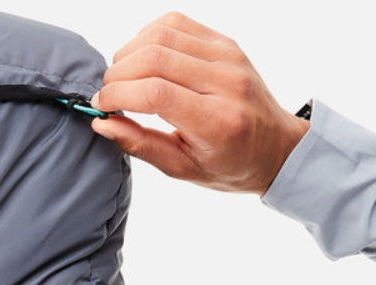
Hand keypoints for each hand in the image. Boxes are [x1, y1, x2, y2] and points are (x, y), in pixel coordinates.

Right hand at [90, 11, 309, 195]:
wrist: (274, 147)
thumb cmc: (227, 165)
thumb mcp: (182, 169)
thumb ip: (141, 144)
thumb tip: (102, 122)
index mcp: (216, 122)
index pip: (156, 93)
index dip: (118, 95)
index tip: (101, 107)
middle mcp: (226, 82)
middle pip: (154, 58)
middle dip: (117, 74)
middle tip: (108, 95)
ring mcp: (228, 56)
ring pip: (162, 34)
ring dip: (129, 54)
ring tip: (121, 79)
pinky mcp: (225, 42)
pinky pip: (175, 24)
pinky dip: (147, 38)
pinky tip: (141, 61)